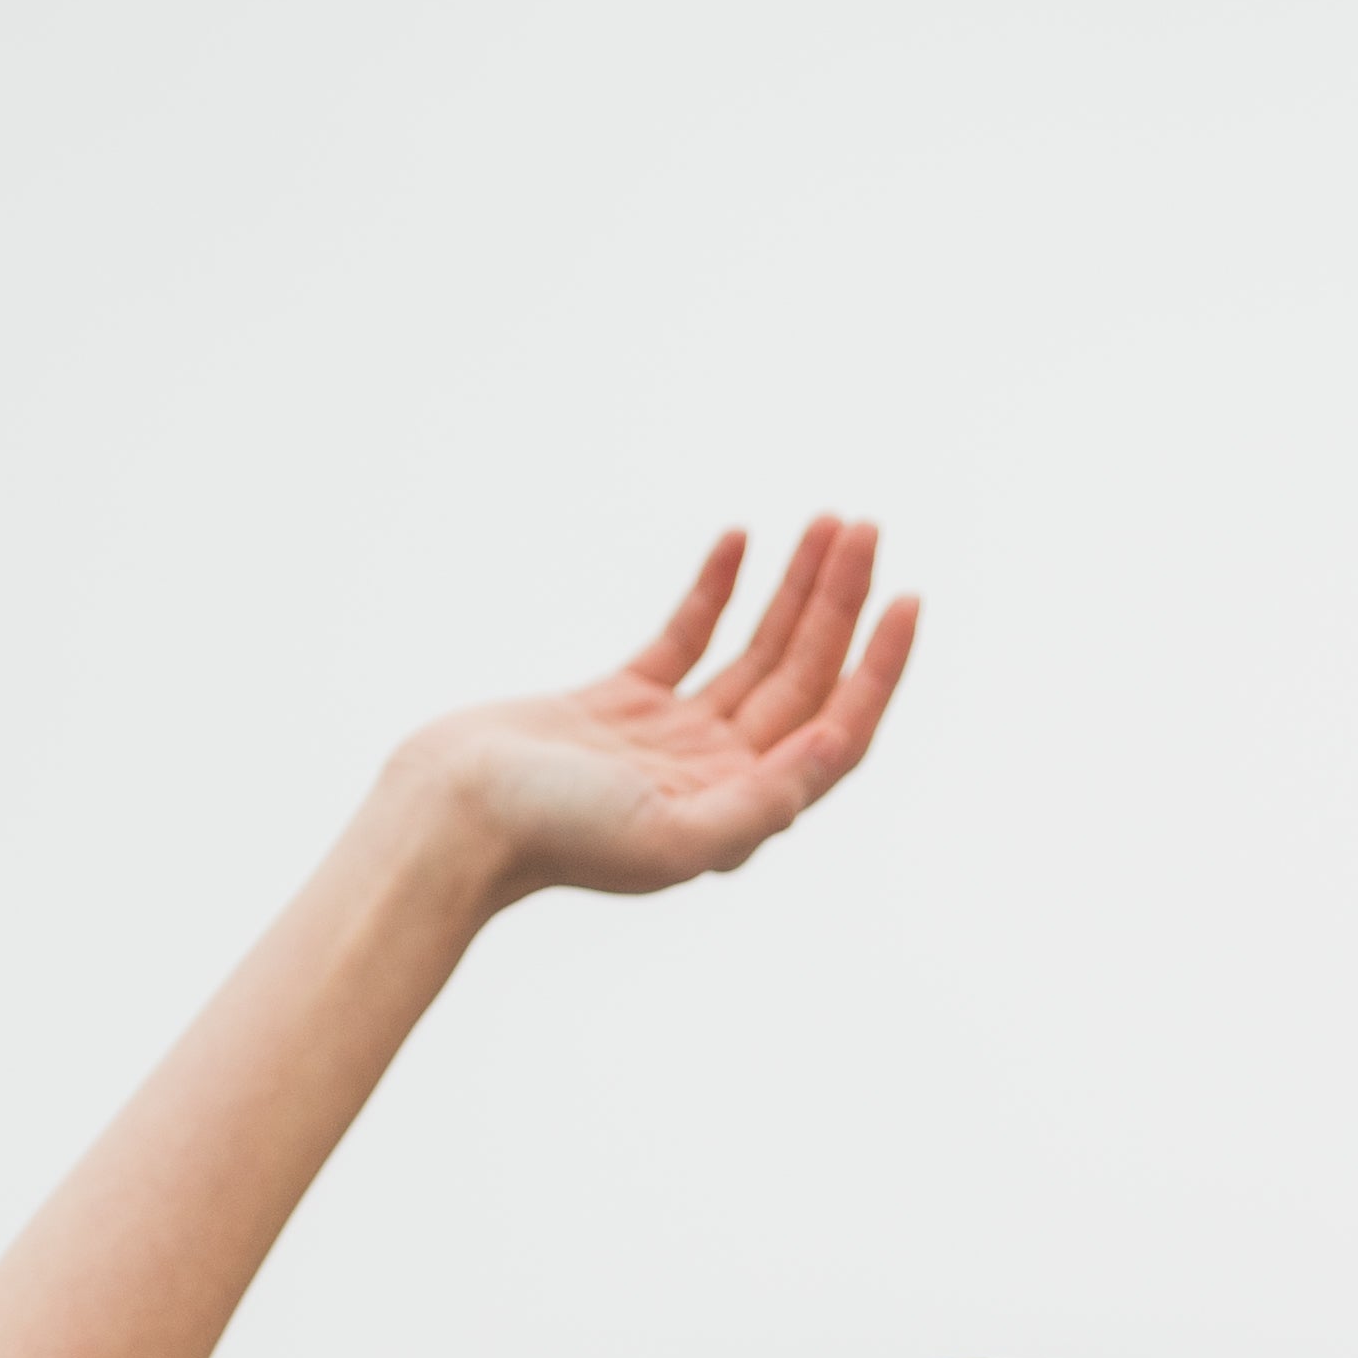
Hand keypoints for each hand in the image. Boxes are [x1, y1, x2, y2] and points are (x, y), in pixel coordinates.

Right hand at [408, 518, 919, 907]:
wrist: (452, 816)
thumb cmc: (556, 835)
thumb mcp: (672, 835)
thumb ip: (761, 802)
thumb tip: (834, 744)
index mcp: (742, 813)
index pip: (836, 731)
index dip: (878, 667)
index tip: (904, 596)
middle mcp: (718, 779)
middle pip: (802, 679)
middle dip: (839, 603)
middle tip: (864, 526)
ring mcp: (671, 740)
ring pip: (756, 653)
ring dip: (794, 589)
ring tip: (827, 522)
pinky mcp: (621, 705)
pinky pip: (688, 638)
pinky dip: (717, 590)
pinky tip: (741, 539)